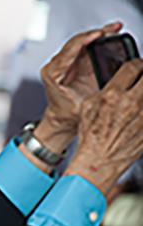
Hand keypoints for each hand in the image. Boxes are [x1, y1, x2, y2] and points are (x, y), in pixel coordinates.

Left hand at [36, 22, 122, 153]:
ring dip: (97, 35)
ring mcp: (61, 63)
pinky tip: (108, 36)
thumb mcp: (84, 106)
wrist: (61, 119)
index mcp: (53, 73)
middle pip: (76, 42)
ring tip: (114, 29)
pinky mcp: (69, 63)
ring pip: (79, 42)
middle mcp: (54, 65)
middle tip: (114, 28)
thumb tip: (114, 82)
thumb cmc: (69, 114)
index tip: (102, 33)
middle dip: (96, 34)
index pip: (70, 49)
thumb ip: (94, 96)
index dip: (87, 38)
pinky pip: (82, 47)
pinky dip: (95, 41)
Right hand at [66, 58, 142, 195]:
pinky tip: (138, 111)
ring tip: (139, 96)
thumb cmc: (92, 137)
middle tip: (141, 78)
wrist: (99, 160)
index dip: (136, 65)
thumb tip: (115, 82)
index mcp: (113, 95)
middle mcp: (132, 103)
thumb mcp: (88, 108)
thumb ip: (105, 91)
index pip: (133, 66)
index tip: (136, 68)